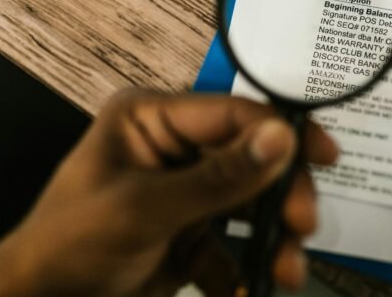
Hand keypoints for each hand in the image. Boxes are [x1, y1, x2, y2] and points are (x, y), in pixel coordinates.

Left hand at [0, 90, 339, 296]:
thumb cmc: (68, 244)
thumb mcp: (146, 209)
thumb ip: (218, 178)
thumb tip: (281, 138)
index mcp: (151, 119)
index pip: (231, 113)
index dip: (281, 132)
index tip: (323, 157)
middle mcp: (171, 149)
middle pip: (249, 160)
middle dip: (280, 197)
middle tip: (302, 227)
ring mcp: (181, 194)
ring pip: (247, 206)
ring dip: (271, 239)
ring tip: (287, 271)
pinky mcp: (186, 235)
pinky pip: (231, 247)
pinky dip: (244, 271)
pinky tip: (250, 292)